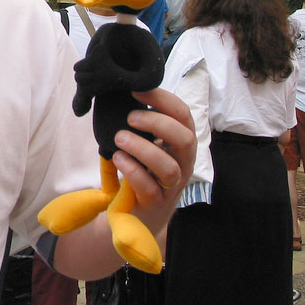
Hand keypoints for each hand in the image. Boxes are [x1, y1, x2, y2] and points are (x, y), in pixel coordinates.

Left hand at [112, 88, 195, 230]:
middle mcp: (183, 163)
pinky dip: (133, 171)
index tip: (137, 90)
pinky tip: (119, 159)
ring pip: (169, 167)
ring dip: (143, 149)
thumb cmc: (144, 171)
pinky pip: (150, 188)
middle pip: (185, 139)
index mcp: (181, 143)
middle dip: (158, 123)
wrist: (140, 213)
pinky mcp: (156, 203)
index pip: (183, 115)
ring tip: (120, 139)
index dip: (163, 99)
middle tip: (130, 117)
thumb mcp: (148, 144)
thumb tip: (125, 92)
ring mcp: (172, 185)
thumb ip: (143, 124)